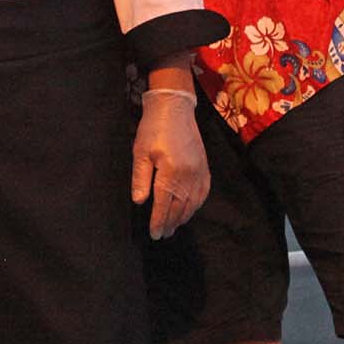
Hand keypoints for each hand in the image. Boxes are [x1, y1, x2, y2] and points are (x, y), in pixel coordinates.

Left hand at [132, 88, 208, 239]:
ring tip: (174, 226)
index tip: (154, 234)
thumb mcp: (140, 152)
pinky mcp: (205, 167)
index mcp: (171, 173)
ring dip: (184, 217)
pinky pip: (203, 193)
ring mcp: (199, 172)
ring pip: (193, 203)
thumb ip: (140, 178)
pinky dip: (196, 205)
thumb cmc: (153, 129)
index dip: (159, 221)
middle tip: (163, 235)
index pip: (164, 205)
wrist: (174, 108)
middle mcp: (189, 176)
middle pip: (180, 207)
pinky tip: (190, 209)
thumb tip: (139, 202)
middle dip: (171, 223)